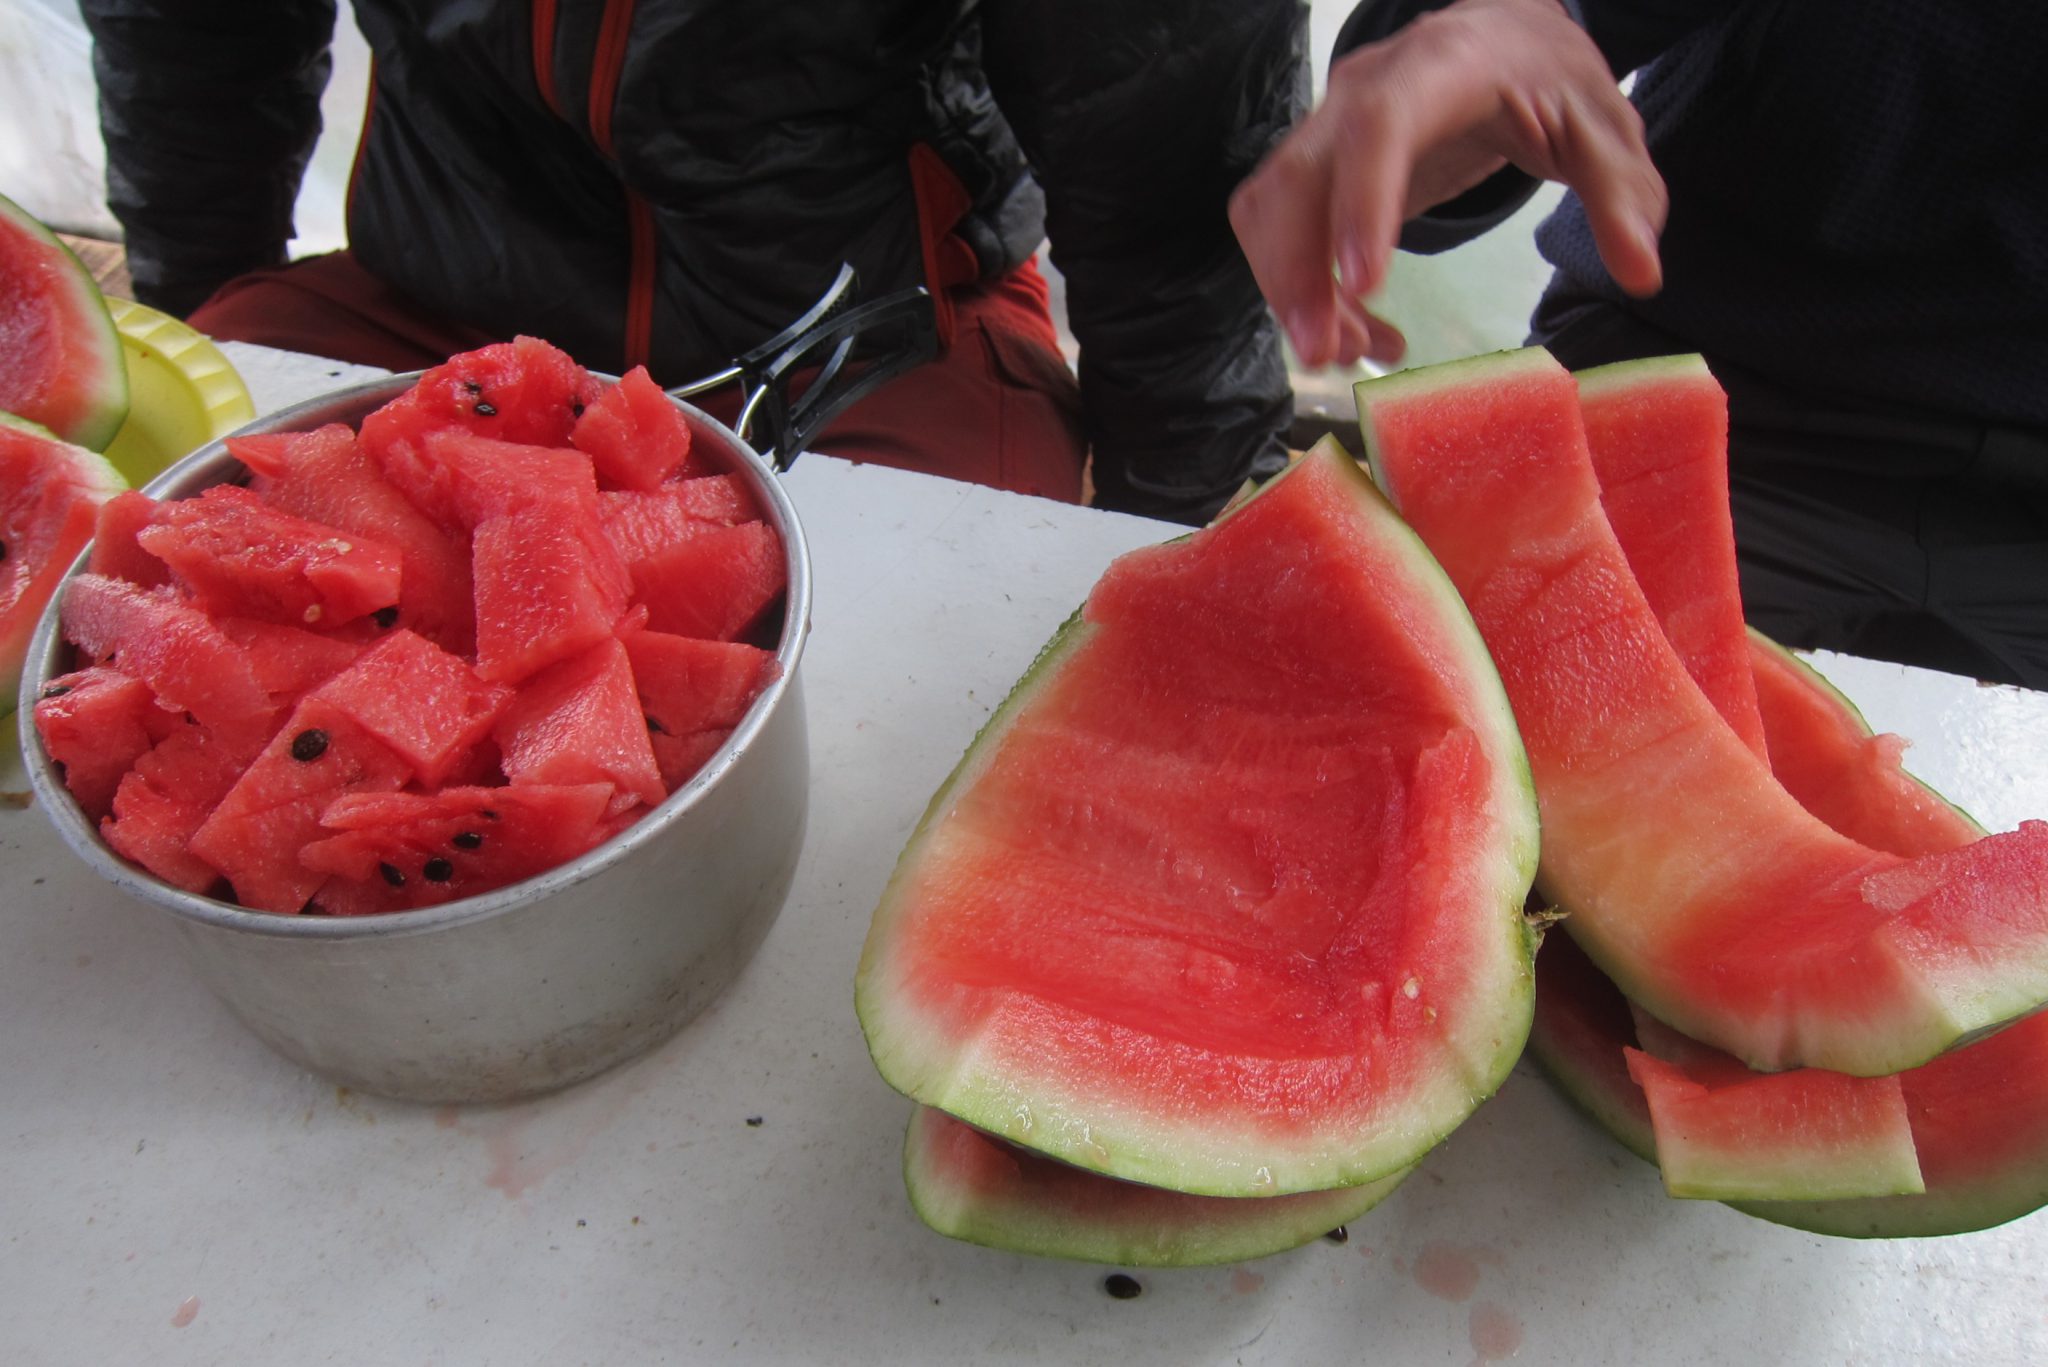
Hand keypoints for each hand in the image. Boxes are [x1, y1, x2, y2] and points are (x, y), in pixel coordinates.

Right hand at [1228, 0, 1666, 367]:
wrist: (1504, 35)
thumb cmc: (1551, 77)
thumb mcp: (1603, 130)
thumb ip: (1622, 197)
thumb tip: (1643, 272)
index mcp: (1442, 67)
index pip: (1379, 127)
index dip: (1361, 203)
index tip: (1364, 283)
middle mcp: (1363, 90)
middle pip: (1298, 179)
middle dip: (1298, 275)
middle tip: (1327, 354)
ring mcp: (1329, 126)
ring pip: (1271, 210)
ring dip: (1291, 291)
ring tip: (1347, 350)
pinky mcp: (1319, 166)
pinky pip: (1280, 229)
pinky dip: (1300, 289)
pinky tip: (1356, 328)